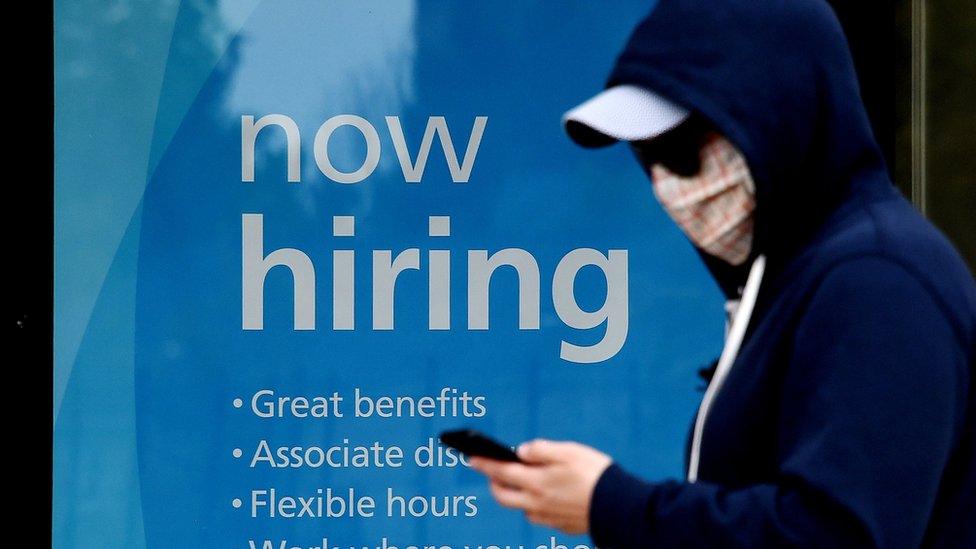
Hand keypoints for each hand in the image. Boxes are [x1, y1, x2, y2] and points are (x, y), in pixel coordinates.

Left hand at [469, 439, 612, 533]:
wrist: (621, 507)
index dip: (484, 464)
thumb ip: (541, 450)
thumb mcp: (568, 451)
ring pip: (521, 508)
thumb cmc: (595, 473)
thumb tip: (521, 452)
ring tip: (521, 480)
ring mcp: (548, 517)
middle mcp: (537, 503)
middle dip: (494, 483)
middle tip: (494, 471)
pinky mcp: (561, 526)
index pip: (501, 472)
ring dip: (515, 494)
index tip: (471, 458)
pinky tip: (545, 496)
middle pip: (503, 496)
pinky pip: (539, 516)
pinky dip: (535, 505)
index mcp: (536, 482)